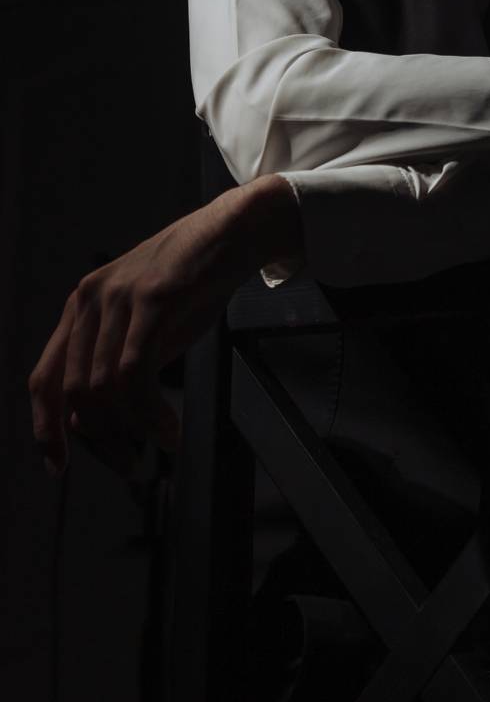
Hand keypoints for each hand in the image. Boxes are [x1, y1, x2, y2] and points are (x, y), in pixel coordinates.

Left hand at [28, 177, 300, 481]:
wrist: (232, 234)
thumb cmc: (194, 282)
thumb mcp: (146, 326)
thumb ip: (119, 364)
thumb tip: (101, 423)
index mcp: (80, 307)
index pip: (44, 379)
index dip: (46, 429)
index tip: (58, 467)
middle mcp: (89, 300)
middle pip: (74, 392)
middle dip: (101, 440)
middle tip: (131, 465)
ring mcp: (118, 297)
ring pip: (103, 386)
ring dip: (131, 429)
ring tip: (159, 445)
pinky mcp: (151, 298)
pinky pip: (135, 372)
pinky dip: (149, 412)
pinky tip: (168, 427)